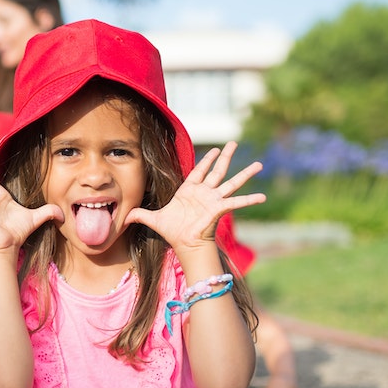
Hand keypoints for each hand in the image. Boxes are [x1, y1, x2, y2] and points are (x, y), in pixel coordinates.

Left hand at [125, 142, 265, 253]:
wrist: (184, 245)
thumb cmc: (173, 232)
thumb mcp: (154, 219)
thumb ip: (140, 214)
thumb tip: (124, 216)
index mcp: (190, 191)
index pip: (199, 170)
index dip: (207, 160)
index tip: (215, 149)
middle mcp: (204, 193)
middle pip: (217, 170)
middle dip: (226, 157)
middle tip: (234, 142)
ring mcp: (214, 200)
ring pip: (231, 182)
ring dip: (245, 173)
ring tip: (259, 165)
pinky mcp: (219, 208)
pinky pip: (236, 202)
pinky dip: (249, 200)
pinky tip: (262, 196)